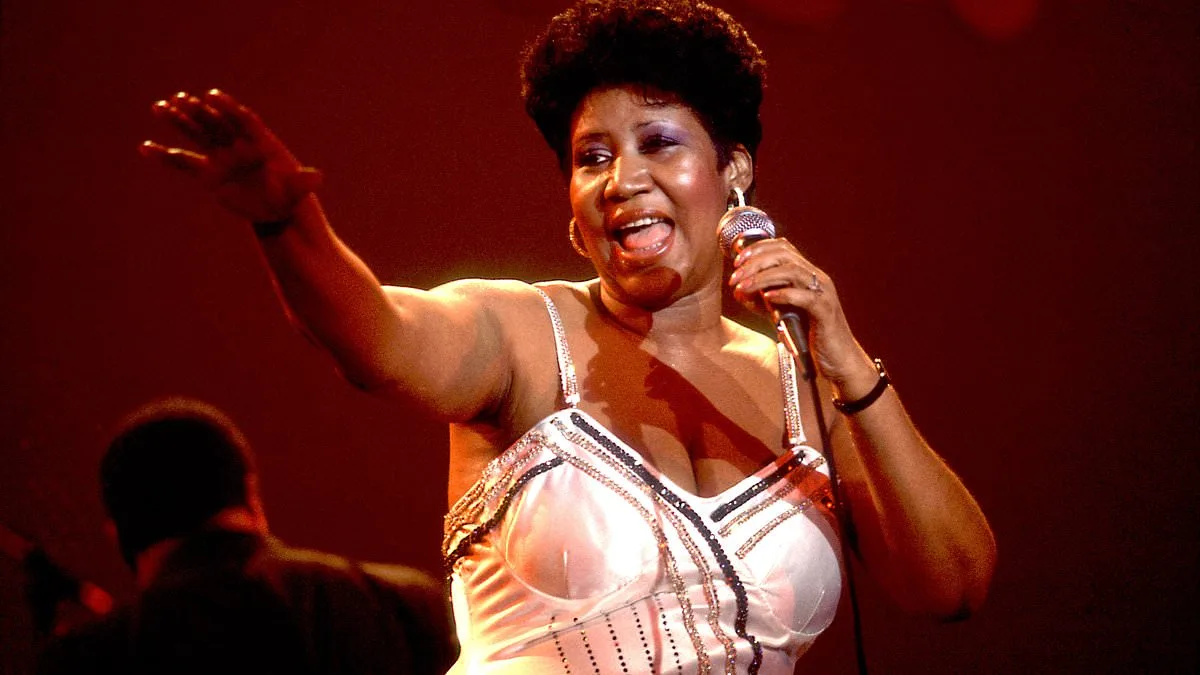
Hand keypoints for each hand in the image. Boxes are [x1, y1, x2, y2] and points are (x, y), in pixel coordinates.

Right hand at [140, 89, 322, 222]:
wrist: (277, 210)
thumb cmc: (290, 196)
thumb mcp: (297, 191)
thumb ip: (304, 183)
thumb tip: (318, 178)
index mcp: (260, 142)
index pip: (242, 120)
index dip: (227, 108)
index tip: (211, 96)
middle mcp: (238, 145)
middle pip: (216, 123)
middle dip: (198, 111)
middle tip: (179, 98)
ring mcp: (221, 157)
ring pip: (197, 135)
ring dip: (178, 121)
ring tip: (158, 107)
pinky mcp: (208, 174)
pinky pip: (183, 163)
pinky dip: (165, 156)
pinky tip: (144, 148)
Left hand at [728, 238, 872, 386]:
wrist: (837, 360)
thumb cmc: (809, 336)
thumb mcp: (779, 314)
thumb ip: (760, 301)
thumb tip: (738, 290)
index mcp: (807, 275)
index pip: (782, 247)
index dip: (757, 249)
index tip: (736, 261)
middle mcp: (817, 279)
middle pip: (784, 255)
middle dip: (755, 261)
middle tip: (735, 276)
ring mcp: (823, 294)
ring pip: (792, 271)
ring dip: (763, 277)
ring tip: (743, 287)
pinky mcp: (826, 312)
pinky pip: (805, 297)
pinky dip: (784, 294)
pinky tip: (767, 298)